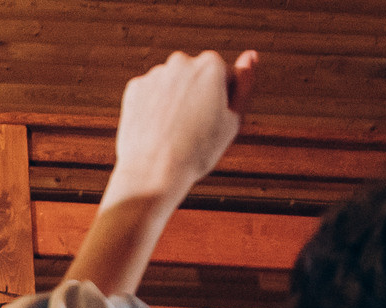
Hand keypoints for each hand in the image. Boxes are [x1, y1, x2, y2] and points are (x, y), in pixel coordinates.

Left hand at [105, 50, 258, 204]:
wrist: (153, 172)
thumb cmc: (198, 151)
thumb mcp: (233, 119)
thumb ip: (245, 84)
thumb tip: (250, 56)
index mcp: (211, 64)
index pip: (224, 78)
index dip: (222, 103)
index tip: (213, 123)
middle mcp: (182, 60)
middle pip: (197, 77)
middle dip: (197, 96)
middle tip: (193, 129)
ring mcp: (156, 73)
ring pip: (172, 85)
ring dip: (175, 101)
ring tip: (173, 132)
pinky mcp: (135, 87)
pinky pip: (151, 95)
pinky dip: (154, 108)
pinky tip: (156, 129)